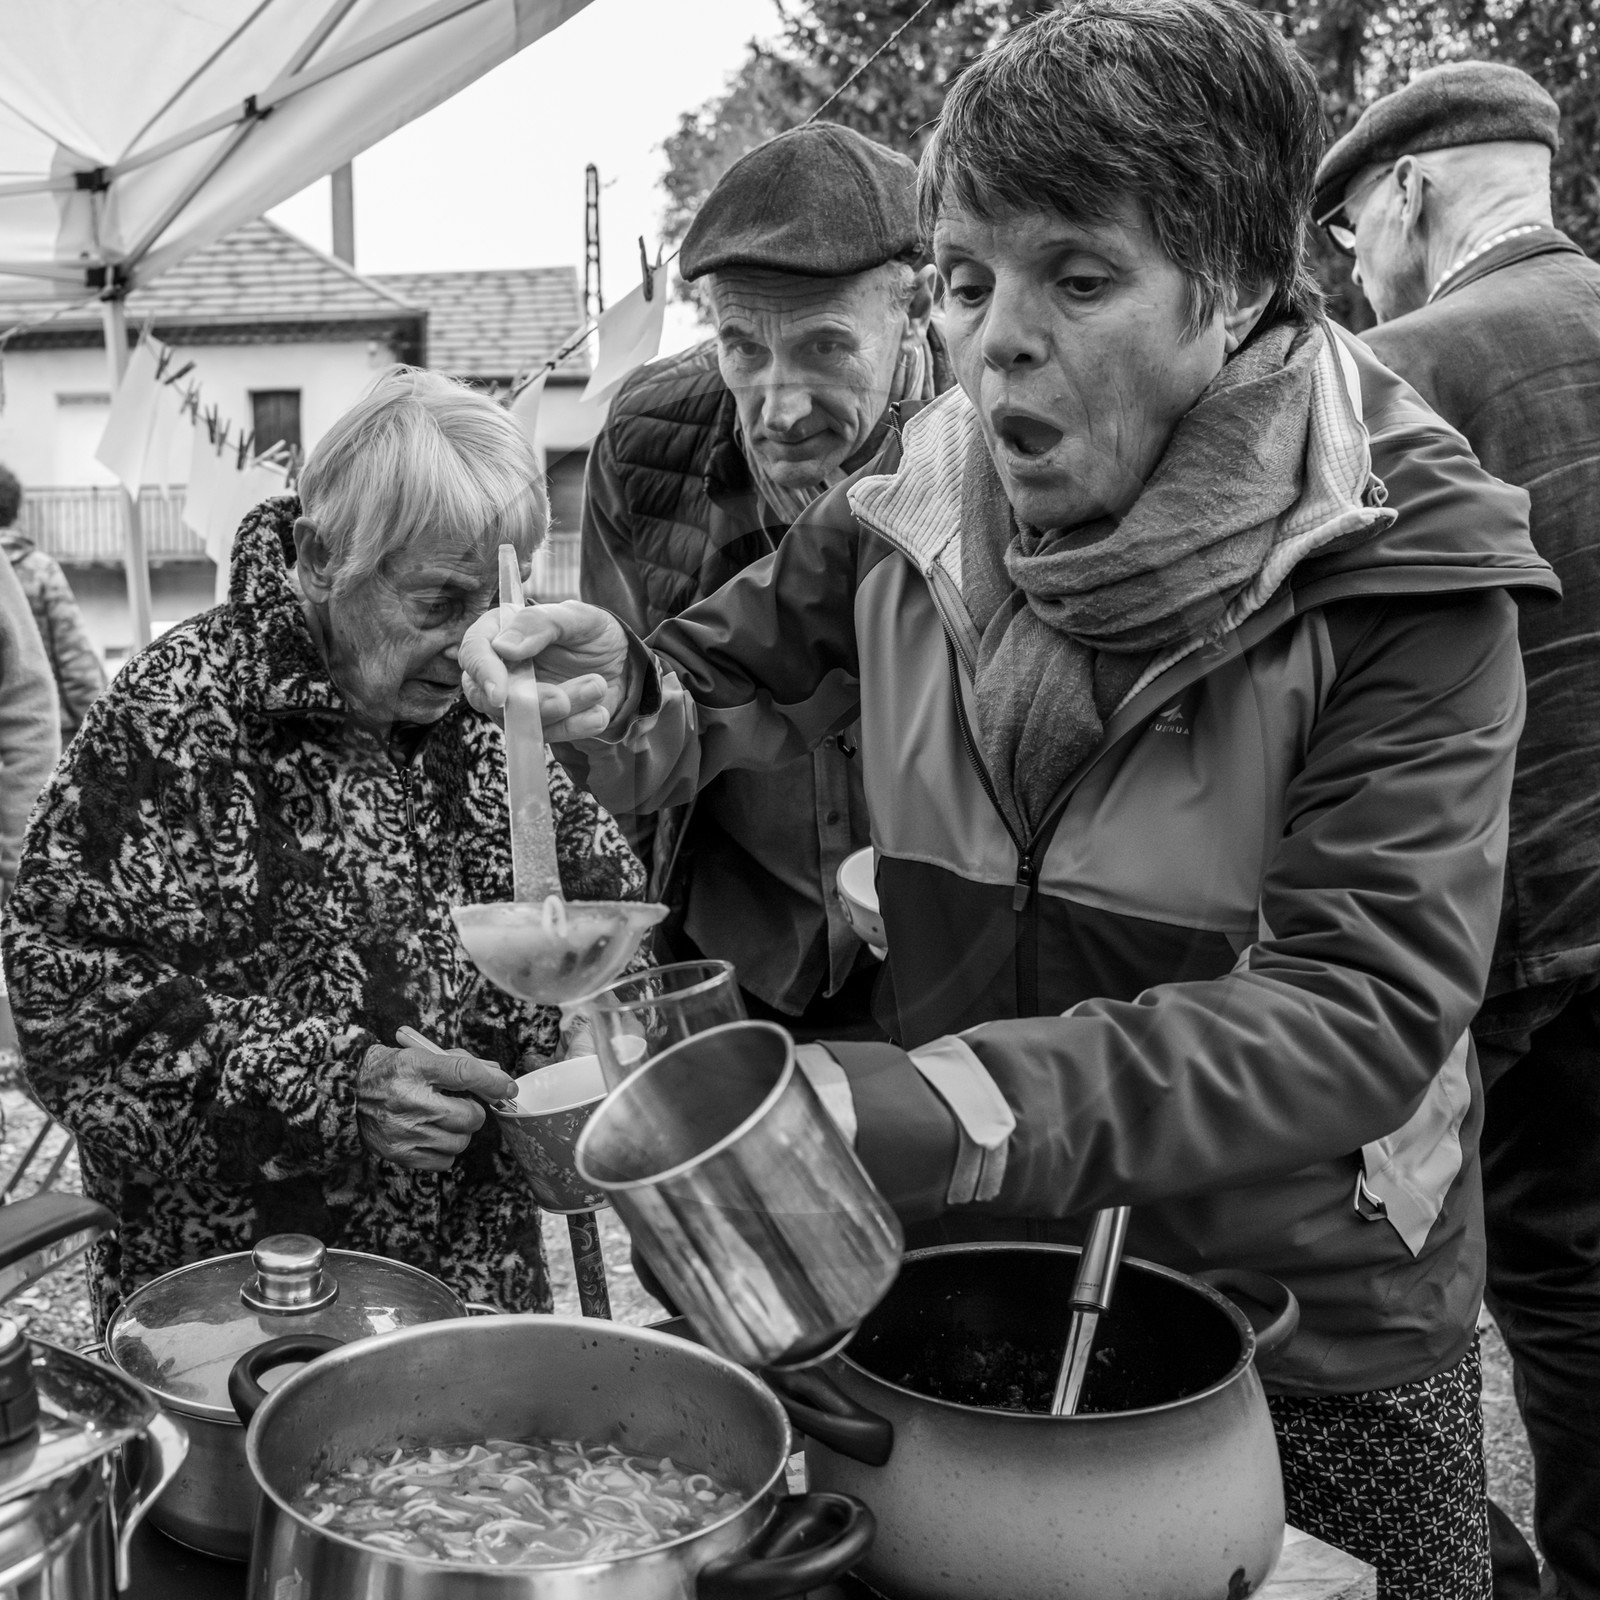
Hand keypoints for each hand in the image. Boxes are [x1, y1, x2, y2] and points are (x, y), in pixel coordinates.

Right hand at [357, 1045, 514, 1171]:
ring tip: (443, 1119)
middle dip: (474, 1110)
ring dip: (460, 1131)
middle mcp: (409, 1099)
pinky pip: (445, 1160)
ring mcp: (403, 1130)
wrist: (344, 1094)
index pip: (465, 1072)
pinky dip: (446, 1150)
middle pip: (469, 1114)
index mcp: (414, 1067)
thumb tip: (497, 1075)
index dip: (493, 1081)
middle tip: (462, 1104)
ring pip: (461, 1141)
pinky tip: (433, 1135)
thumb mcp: (420, 1055)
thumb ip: (459, 1062)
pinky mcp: (399, 1153)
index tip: (508, 1087)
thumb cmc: (389, 1072)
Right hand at [458, 600, 629, 741]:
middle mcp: (501, 669)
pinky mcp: (540, 723)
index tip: (500, 694)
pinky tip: (599, 714)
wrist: (623, 662)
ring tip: (597, 687)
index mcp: (500, 632)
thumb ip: (541, 623)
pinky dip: (574, 728)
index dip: (482, 673)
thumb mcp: (577, 617)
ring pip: (520, 720)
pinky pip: (547, 735)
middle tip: (564, 700)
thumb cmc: (593, 631)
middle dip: (529, 703)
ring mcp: (518, 700)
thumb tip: (503, 647)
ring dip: (561, 712)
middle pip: (488, 696)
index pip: (473, 651)